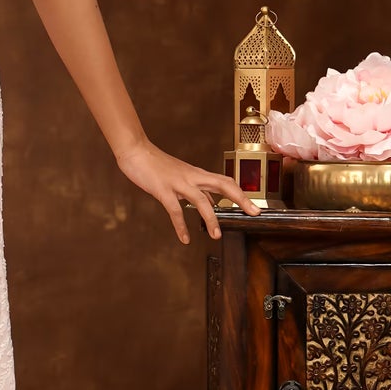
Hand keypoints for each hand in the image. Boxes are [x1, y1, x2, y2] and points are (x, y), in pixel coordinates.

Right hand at [115, 140, 261, 243]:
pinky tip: (185, 239)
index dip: (241, 194)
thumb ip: (197, 189)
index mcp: (197, 174)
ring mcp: (178, 182)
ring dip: (211, 218)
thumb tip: (211, 203)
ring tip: (216, 236)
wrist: (136, 151)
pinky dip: (181, 226)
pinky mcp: (163, 189)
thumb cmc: (157, 164)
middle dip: (240, 198)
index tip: (254, 208)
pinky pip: (175, 210)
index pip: (225, 182)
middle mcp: (192, 176)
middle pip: (223, 184)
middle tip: (254, 213)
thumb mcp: (181, 176)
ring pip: (201, 200)